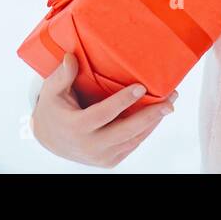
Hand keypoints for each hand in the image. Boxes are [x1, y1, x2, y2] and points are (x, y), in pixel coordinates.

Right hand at [31, 53, 176, 167]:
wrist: (50, 140)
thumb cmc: (53, 109)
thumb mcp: (51, 91)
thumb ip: (62, 75)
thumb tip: (71, 57)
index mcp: (76, 127)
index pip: (103, 114)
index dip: (123, 101)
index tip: (140, 87)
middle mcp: (90, 146)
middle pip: (126, 132)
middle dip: (150, 116)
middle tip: (169, 101)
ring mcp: (101, 157)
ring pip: (133, 140)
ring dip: (153, 122)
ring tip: (170, 103)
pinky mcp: (110, 162)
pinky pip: (132, 145)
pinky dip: (146, 131)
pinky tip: (157, 116)